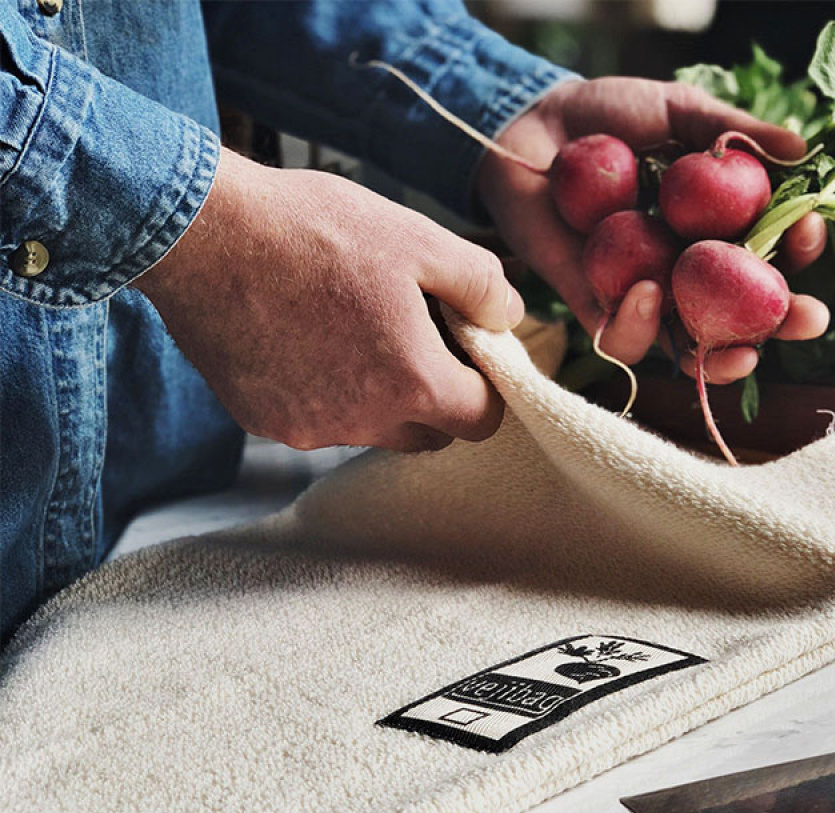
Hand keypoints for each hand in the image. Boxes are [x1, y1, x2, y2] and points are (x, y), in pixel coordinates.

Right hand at [134, 148, 523, 450]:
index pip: (481, 421)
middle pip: (428, 434)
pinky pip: (317, 421)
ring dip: (379, 396)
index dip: (485, 388)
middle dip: (435, 396)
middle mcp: (363, 422)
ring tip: (352, 330)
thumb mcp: (417, 239)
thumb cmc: (311, 230)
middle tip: (415, 337)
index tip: (468, 354)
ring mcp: (309, 428)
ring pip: (372, 430)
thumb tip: (508, 318)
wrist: (200, 233)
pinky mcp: (265, 422)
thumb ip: (480, 285)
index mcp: (412, 383)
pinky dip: (325, 393)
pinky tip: (304, 341)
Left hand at [476, 77, 829, 383]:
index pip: (772, 249)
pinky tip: (649, 293)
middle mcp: (686, 267)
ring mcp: (642, 291)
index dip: (798, 249)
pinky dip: (638, 326)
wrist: (532, 125)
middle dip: (782, 323)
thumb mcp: (677, 111)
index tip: (807, 231)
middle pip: (743, 311)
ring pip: (688, 343)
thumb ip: (733, 132)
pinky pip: (621, 338)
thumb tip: (801, 148)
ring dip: (719, 353)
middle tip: (810, 320)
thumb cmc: (608, 115)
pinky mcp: (593, 305)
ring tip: (737, 349)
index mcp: (718, 225)